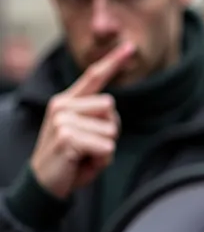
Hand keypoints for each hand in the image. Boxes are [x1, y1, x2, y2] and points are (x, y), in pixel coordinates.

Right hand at [30, 43, 135, 199]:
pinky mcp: (67, 137)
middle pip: (111, 108)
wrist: (44, 184)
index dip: (113, 62)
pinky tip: (83, 163)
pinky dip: (102, 160)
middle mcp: (63, 105)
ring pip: (111, 130)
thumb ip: (97, 118)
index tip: (130, 47)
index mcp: (67, 101)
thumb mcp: (85, 134)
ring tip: (84, 156)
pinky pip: (106, 148)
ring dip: (105, 149)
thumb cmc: (71, 159)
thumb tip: (109, 106)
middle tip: (89, 147)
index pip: (94, 77)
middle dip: (110, 132)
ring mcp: (63, 120)